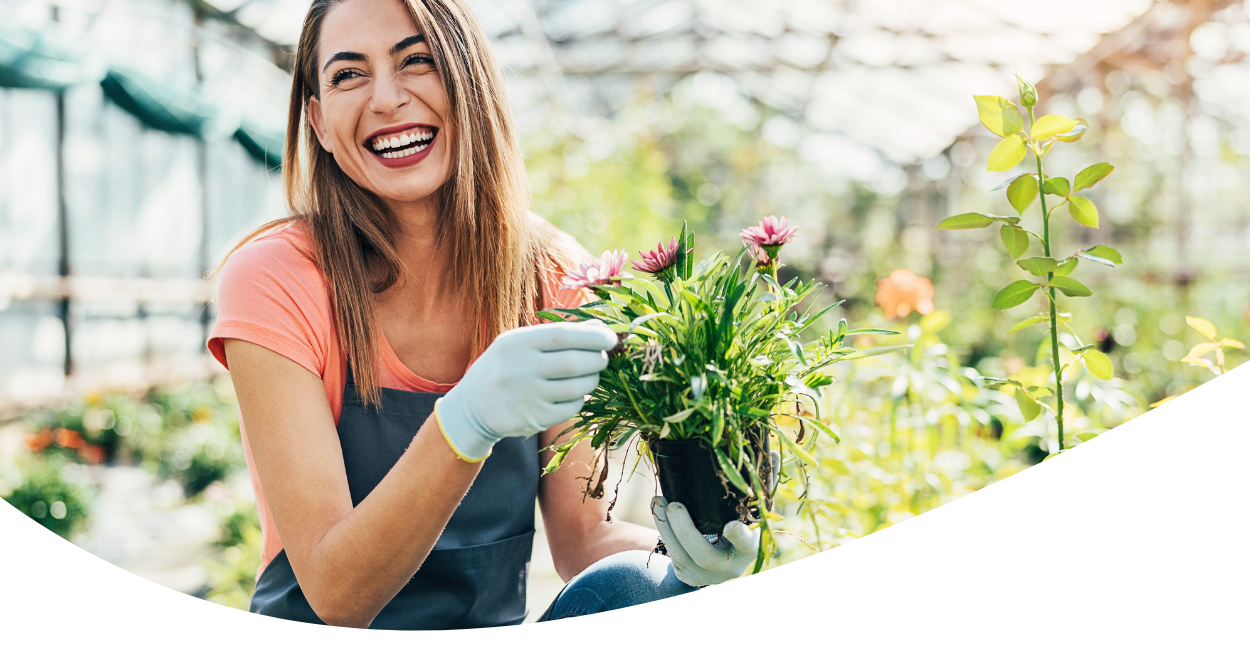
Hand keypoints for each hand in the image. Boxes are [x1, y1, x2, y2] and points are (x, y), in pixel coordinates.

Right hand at [435, 320, 616, 461]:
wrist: (473, 406)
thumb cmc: (506, 366)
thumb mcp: (521, 342)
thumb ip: (557, 334)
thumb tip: (601, 330)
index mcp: (517, 343)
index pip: (564, 336)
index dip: (593, 337)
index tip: (611, 339)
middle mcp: (520, 369)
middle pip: (574, 363)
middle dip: (597, 360)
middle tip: (602, 358)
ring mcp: (527, 396)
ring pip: (578, 388)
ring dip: (592, 380)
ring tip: (588, 375)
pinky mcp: (534, 419)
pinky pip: (572, 407)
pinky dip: (579, 399)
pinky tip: (571, 393)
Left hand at [651, 449, 780, 586]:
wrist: (724, 566)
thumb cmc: (744, 530)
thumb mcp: (755, 513)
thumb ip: (763, 487)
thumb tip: (771, 453)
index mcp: (749, 550)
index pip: (747, 544)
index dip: (739, 536)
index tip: (731, 525)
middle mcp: (727, 567)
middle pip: (704, 555)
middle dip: (686, 530)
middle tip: (674, 505)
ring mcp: (705, 573)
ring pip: (681, 555)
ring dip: (667, 527)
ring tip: (658, 501)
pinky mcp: (686, 573)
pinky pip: (672, 554)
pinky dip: (663, 531)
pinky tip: (657, 510)